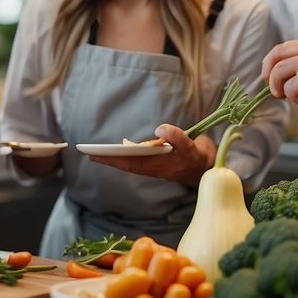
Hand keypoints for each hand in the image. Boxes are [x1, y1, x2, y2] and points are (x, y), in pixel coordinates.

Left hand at [88, 124, 215, 187]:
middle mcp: (157, 169)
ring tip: (96, 154)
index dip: (117, 157)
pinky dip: (124, 159)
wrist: (208, 169)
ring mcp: (157, 169)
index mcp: (165, 165)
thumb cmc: (198, 154)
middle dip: (109, 160)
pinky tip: (115, 154)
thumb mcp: (193, 145)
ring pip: (132, 165)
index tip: (100, 154)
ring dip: (114, 160)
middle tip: (89, 154)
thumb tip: (158, 128)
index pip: (137, 161)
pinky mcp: (158, 167)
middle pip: (129, 165)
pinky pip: (137, 164)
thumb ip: (177, 136)